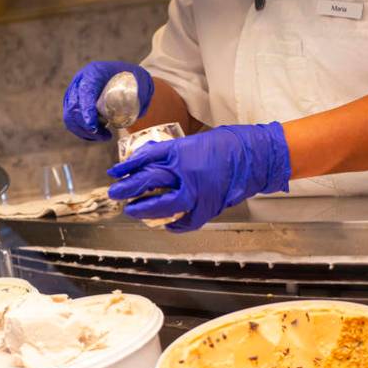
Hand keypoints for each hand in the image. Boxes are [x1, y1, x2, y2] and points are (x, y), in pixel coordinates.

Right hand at [62, 61, 153, 140]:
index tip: (94, 127)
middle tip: (105, 136)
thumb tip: (138, 114)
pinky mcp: (73, 103)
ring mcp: (74, 92)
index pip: (85, 92)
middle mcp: (80, 80)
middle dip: (86, 126)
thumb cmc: (134, 78)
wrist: (125, 75)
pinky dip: (81, 131)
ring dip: (84, 131)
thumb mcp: (140, 81)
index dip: (86, 110)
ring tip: (104, 137)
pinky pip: (71, 120)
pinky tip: (95, 136)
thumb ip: (141, 94)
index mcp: (94, 72)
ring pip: (70, 116)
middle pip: (74, 106)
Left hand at [107, 122, 290, 231]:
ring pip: (163, 205)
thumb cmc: (225, 145)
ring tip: (132, 211)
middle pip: (148, 181)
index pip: (145, 158)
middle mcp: (185, 171)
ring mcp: (196, 191)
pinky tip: (166, 225)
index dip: (127, 166)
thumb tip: (148, 158)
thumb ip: (171, 152)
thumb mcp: (193, 142)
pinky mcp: (208, 205)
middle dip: (128, 188)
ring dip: (144, 209)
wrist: (253, 156)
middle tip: (115, 194)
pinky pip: (187, 220)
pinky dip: (175, 225)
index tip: (114, 171)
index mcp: (180, 151)